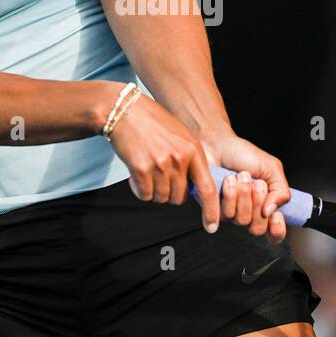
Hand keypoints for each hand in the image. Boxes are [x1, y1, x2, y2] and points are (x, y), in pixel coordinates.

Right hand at [106, 92, 217, 220]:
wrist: (124, 110)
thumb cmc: (152, 123)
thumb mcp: (180, 135)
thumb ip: (190, 159)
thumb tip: (195, 187)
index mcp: (193, 150)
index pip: (207, 188)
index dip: (211, 211)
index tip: (211, 226)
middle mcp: (179, 158)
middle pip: (179, 198)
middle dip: (170, 194)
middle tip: (160, 177)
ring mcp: (160, 164)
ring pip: (161, 198)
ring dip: (153, 191)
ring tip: (147, 170)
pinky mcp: (141, 169)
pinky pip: (144, 194)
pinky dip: (139, 189)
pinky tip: (136, 173)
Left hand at [198, 131, 291, 242]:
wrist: (218, 144)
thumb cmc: (244, 155)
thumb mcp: (271, 168)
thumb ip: (281, 190)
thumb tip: (271, 211)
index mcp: (266, 204)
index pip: (275, 233)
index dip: (277, 230)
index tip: (276, 216)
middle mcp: (249, 212)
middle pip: (258, 229)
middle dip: (258, 203)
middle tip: (257, 184)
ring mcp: (232, 212)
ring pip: (242, 221)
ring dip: (244, 195)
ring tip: (242, 176)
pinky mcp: (214, 209)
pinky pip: (225, 214)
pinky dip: (230, 195)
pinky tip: (229, 181)